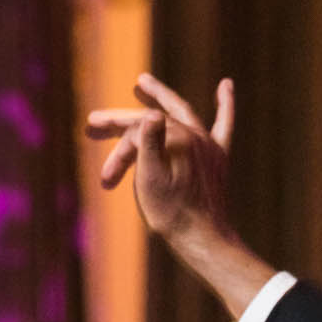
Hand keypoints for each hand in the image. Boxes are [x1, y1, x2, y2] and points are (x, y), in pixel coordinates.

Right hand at [86, 74, 272, 317]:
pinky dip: (225, 104)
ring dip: (161, 99)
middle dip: (122, 122)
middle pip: (153, 120)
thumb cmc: (172, 214)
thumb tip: (151, 113)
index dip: (117, 145)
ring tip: (142, 83)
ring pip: (179, 116)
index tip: (104, 169)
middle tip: (94, 122)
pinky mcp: (218, 157)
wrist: (203, 239)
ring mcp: (209, 145)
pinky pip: (224, 124)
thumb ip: (149, 143)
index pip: (139, 129)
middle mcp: (196, 136)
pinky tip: (226, 85)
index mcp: (178, 139)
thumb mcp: (150, 179)